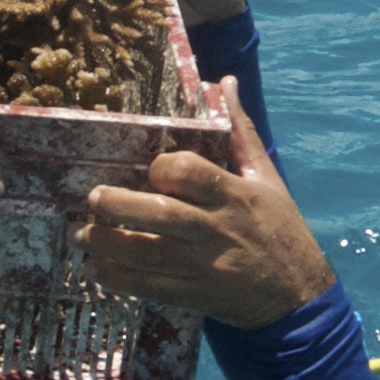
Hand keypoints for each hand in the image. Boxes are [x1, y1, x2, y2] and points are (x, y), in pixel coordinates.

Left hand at [75, 94, 330, 327]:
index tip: (149, 172)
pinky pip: (151, 287)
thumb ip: (242, 132)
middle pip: (162, 214)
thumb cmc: (281, 230)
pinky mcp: (196, 295)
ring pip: (149, 251)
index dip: (162, 169)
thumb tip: (226, 82)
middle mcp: (217, 229)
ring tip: (79, 235)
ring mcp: (205, 265)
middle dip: (120, 205)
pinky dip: (120, 279)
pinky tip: (97, 269)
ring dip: (108, 243)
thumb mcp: (268, 179)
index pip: (191, 174)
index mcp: (235, 195)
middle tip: (92, 197)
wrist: (300, 296)